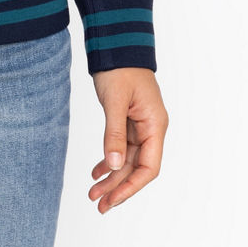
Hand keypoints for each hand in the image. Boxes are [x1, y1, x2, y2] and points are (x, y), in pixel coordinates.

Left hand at [89, 67, 167, 213]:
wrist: (115, 42)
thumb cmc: (119, 67)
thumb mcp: (115, 101)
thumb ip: (114, 134)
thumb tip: (115, 165)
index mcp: (154, 124)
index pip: (149, 167)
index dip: (131, 186)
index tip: (113, 199)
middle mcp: (150, 128)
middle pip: (137, 167)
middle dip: (118, 186)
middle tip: (98, 204)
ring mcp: (139, 125)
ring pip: (127, 159)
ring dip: (112, 176)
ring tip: (93, 192)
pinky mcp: (128, 120)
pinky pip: (121, 147)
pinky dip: (109, 159)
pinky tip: (96, 171)